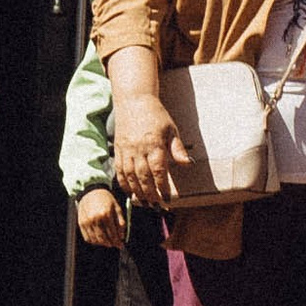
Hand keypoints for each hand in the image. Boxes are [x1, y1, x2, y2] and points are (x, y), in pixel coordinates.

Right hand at [74, 186, 125, 250]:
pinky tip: (99, 240)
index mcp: (106, 215)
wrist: (90, 191)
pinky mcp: (81, 223)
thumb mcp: (117, 207)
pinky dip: (94, 241)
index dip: (117, 241)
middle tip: (115, 245)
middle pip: (104, 239)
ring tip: (108, 242)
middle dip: (111, 244)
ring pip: (95, 240)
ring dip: (103, 243)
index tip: (121, 245)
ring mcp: (87, 222)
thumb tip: (122, 236)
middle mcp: (95, 219)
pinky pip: (87, 238)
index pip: (112, 234)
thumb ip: (121, 222)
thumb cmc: (105, 198)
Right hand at [110, 92, 188, 210]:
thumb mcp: (171, 130)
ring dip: (137, 191)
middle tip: (156, 205)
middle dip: (150, 193)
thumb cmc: (155, 115)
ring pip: (129, 175)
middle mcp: (138, 148)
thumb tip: (187, 164)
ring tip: (144, 202)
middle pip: (143, 176)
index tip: (167, 198)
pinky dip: (124, 182)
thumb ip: (177, 149)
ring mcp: (126, 149)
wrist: (134, 100)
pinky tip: (130, 191)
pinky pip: (119, 169)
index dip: (163, 187)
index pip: (158, 170)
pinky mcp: (118, 149)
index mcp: (154, 143)